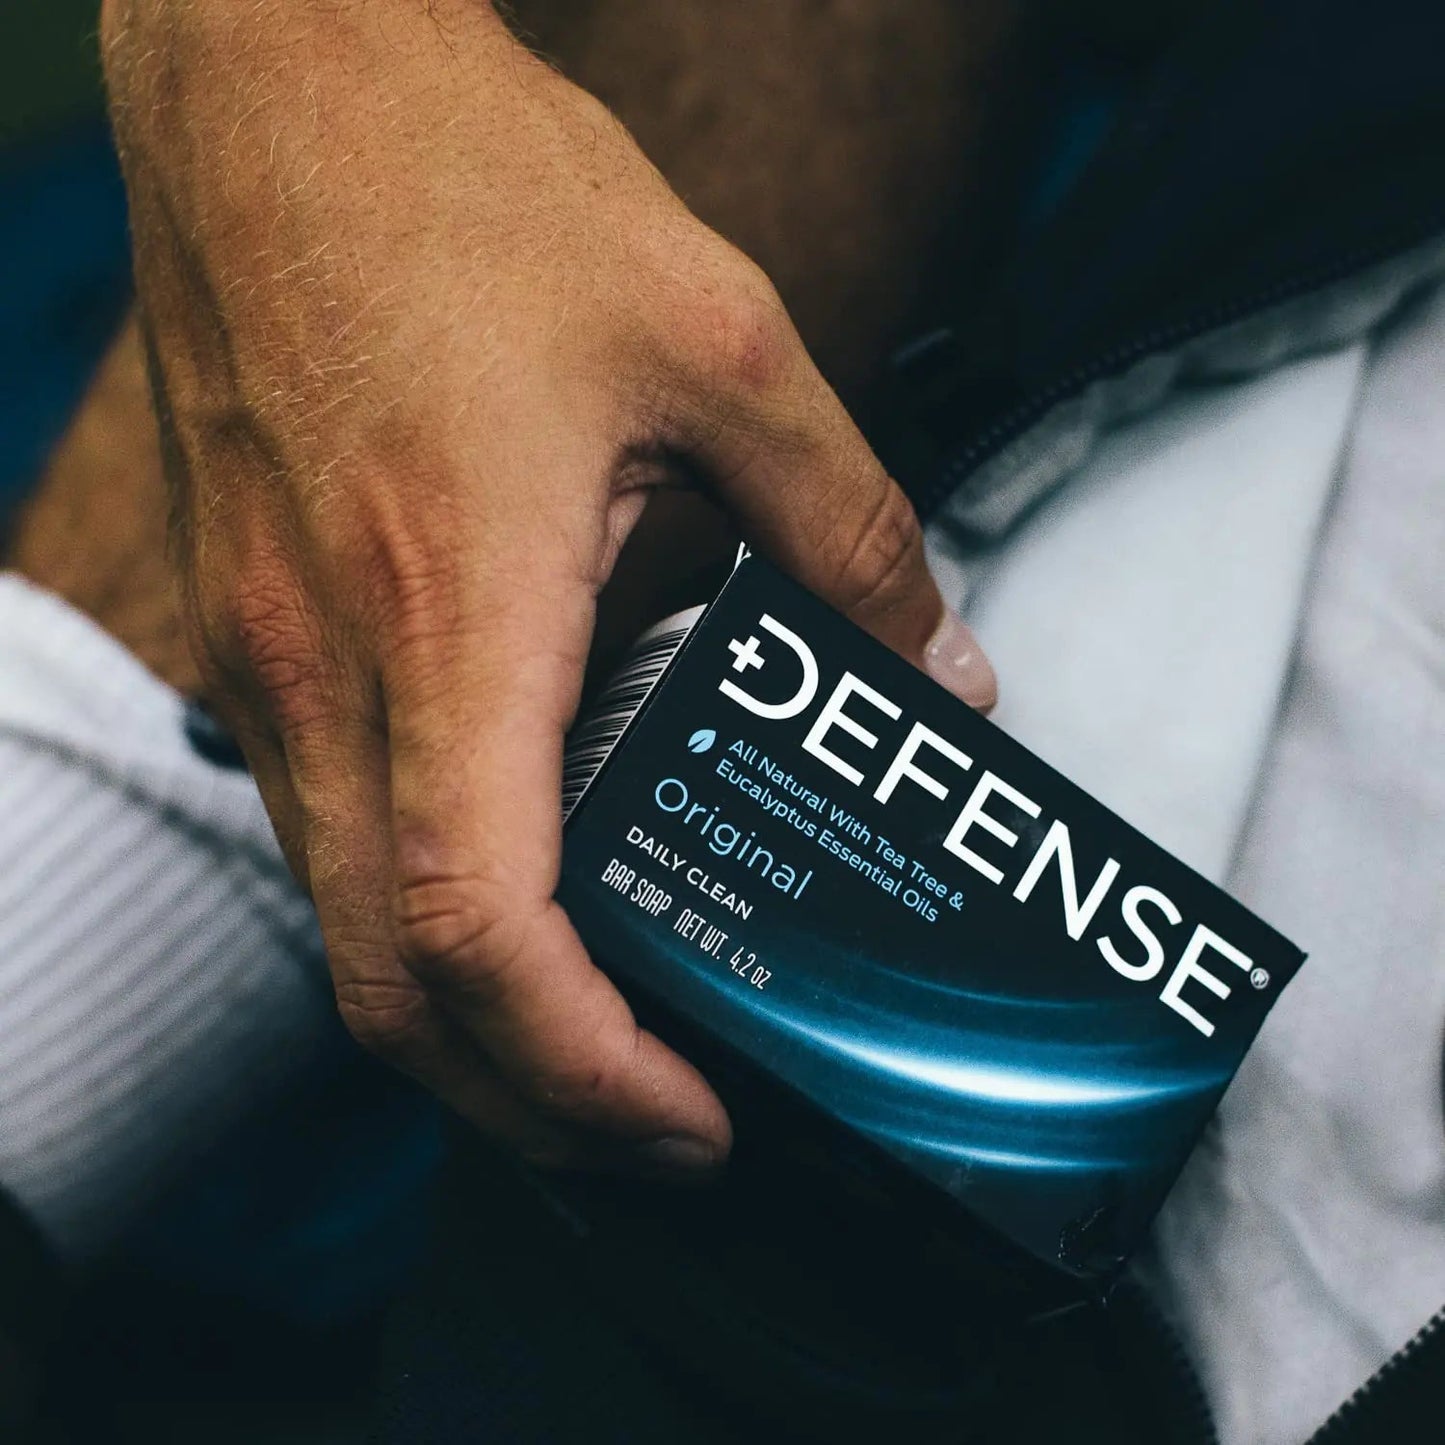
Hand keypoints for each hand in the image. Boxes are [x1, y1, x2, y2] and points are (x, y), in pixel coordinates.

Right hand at [103, 0, 995, 1171]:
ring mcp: (267, 661)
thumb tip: (933, 663)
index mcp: (449, 607)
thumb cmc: (466, 191)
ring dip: (475, 1019)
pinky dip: (431, 907)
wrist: (276, 92)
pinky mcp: (256, 634)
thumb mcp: (721, 343)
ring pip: (347, 929)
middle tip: (665, 1115)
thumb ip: (846, 525)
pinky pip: (334, 831)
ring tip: (613, 1024)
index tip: (687, 1114)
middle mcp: (326, 667)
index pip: (477, 932)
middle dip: (531, 1100)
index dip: (584, 1071)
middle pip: (390, 989)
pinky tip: (532, 870)